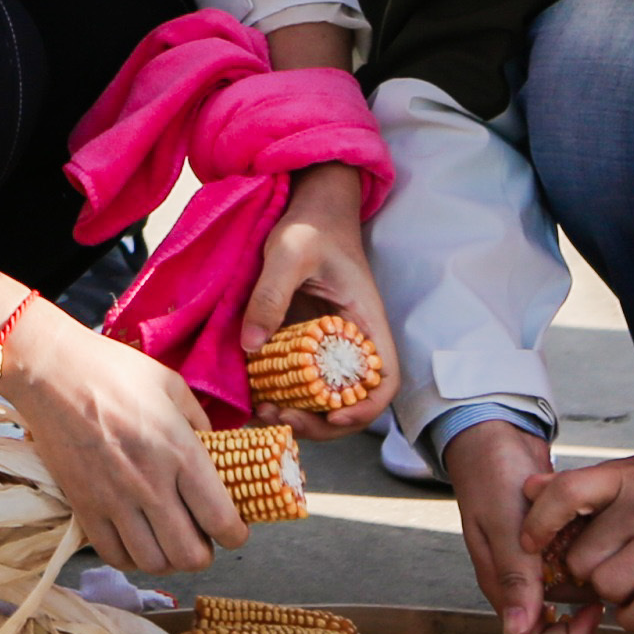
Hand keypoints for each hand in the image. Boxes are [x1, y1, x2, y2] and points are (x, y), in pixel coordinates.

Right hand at [2, 308, 244, 578]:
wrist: (49, 371)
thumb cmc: (113, 370)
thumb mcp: (170, 384)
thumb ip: (199, 420)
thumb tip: (214, 447)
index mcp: (180, 452)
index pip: (221, 520)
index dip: (235, 534)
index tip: (233, 529)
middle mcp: (150, 485)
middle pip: (190, 555)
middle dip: (204, 553)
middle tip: (201, 536)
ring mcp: (113, 500)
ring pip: (153, 564)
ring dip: (168, 559)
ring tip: (167, 541)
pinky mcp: (83, 506)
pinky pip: (113, 556)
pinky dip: (131, 558)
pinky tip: (135, 540)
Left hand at [233, 163, 398, 438]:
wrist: (308, 211)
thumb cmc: (310, 227)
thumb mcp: (289, 252)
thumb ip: (271, 294)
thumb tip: (251, 346)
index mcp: (366, 325)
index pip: (383, 382)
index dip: (365, 407)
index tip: (334, 416)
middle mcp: (352, 344)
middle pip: (349, 402)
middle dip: (319, 421)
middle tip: (279, 416)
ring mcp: (326, 347)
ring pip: (321, 398)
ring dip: (296, 413)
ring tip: (261, 411)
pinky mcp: (302, 344)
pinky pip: (295, 380)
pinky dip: (278, 394)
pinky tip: (251, 395)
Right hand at [442, 418, 592, 633]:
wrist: (492, 434)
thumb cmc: (493, 475)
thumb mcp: (506, 525)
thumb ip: (514, 577)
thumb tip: (516, 631)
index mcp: (500, 582)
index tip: (593, 608)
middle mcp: (515, 579)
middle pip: (556, 618)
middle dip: (584, 601)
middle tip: (607, 573)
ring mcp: (529, 561)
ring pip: (568, 589)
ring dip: (588, 572)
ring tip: (601, 542)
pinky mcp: (543, 542)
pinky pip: (570, 562)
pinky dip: (586, 550)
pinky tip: (594, 529)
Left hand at [516, 453, 633, 633]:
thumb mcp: (627, 477)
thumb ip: (578, 485)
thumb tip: (526, 488)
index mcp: (628, 478)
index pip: (567, 493)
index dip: (539, 521)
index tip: (529, 542)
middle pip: (583, 559)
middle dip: (586, 570)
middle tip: (607, 563)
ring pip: (608, 589)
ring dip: (611, 594)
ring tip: (630, 577)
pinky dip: (633, 615)